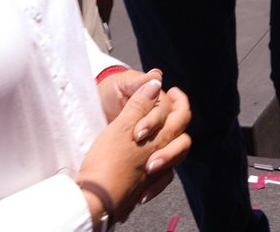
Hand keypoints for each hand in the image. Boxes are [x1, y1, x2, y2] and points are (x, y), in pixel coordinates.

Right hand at [78, 78, 191, 221]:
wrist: (97, 198)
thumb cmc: (108, 161)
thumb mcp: (122, 126)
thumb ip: (140, 104)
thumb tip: (156, 82)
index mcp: (162, 137)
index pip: (181, 114)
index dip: (178, 100)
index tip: (172, 91)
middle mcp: (164, 154)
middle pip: (182, 132)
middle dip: (180, 114)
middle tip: (174, 100)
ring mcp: (158, 172)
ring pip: (176, 153)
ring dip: (173, 139)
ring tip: (165, 130)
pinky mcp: (147, 185)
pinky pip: (165, 173)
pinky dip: (163, 164)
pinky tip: (154, 162)